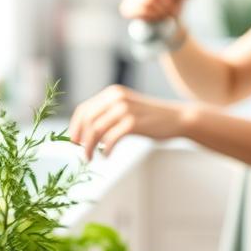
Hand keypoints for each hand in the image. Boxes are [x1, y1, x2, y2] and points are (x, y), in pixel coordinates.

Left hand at [68, 85, 185, 161]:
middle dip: (80, 138)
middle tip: (81, 153)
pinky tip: (107, 156)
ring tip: (90, 158)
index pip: (84, 109)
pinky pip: (110, 139)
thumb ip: (108, 114)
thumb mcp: (126, 108)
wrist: (177, 118)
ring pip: (96, 130)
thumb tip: (85, 133)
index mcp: (112, 93)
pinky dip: (105, 150)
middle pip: (87, 120)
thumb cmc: (150, 118)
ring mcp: (125, 109)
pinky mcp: (133, 123)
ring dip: (89, 147)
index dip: (75, 126)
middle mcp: (116, 98)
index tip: (73, 141)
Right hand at [119, 0, 194, 20]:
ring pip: (142, 2)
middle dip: (162, 6)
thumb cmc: (173, 1)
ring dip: (155, 12)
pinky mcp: (125, 5)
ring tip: (161, 15)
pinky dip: (145, 17)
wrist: (163, 16)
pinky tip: (151, 18)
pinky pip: (133, 11)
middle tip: (168, 12)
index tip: (173, 4)